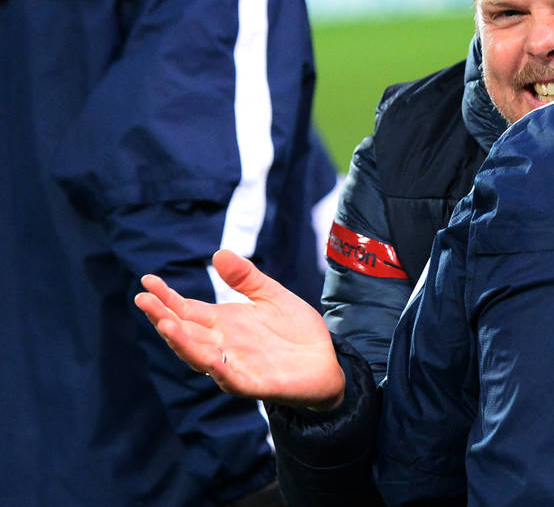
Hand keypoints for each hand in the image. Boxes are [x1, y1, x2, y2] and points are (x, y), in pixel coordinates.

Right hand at [135, 249, 345, 410]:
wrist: (327, 361)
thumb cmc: (296, 330)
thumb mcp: (271, 295)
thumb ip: (246, 278)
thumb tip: (218, 252)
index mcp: (224, 323)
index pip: (186, 310)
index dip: (166, 298)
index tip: (147, 281)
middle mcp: (223, 345)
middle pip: (185, 332)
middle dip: (163, 318)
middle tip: (143, 300)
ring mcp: (235, 365)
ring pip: (199, 357)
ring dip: (182, 342)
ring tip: (165, 324)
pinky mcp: (255, 384)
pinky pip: (231, 379)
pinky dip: (219, 370)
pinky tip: (209, 359)